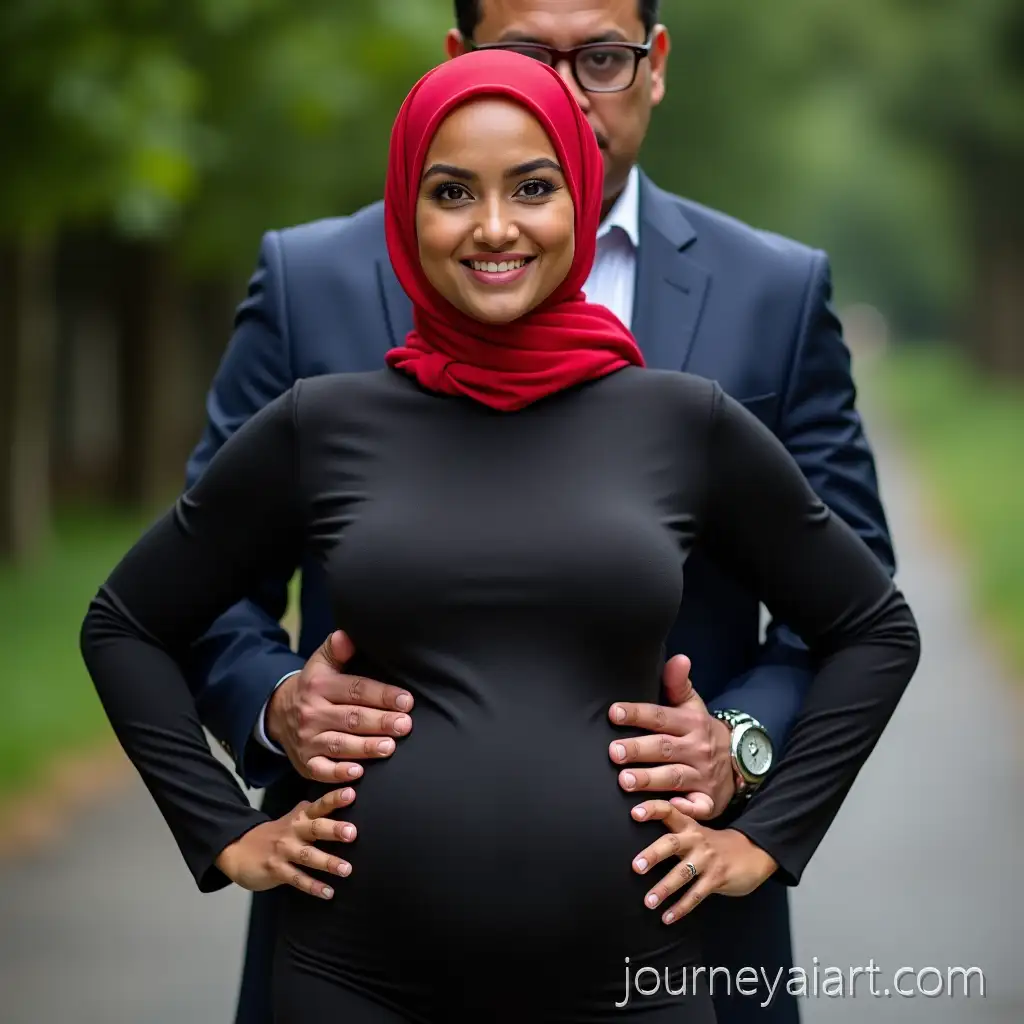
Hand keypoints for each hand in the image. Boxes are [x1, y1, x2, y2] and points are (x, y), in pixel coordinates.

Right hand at [215, 786, 357, 898]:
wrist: (238, 849)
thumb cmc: (277, 834)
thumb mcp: (293, 819)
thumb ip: (315, 812)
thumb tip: (344, 800)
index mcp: (300, 817)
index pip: (319, 805)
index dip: (334, 799)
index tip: (351, 793)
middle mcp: (293, 831)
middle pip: (314, 828)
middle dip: (333, 830)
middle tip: (352, 832)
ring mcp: (283, 851)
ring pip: (308, 856)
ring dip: (328, 862)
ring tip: (347, 869)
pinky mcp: (276, 870)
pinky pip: (296, 879)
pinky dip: (312, 886)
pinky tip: (328, 892)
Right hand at [266, 631, 413, 782]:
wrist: (279, 713)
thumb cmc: (313, 686)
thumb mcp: (320, 663)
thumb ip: (336, 650)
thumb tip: (347, 635)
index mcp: (319, 686)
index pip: (355, 690)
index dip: (382, 695)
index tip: (406, 700)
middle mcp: (311, 713)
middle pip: (351, 718)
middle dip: (380, 722)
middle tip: (405, 725)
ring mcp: (307, 740)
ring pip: (340, 745)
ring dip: (366, 747)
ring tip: (389, 747)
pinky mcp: (305, 763)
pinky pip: (322, 771)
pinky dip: (339, 774)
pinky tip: (358, 773)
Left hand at [607, 655, 734, 817]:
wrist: (737, 762)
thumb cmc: (699, 731)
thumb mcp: (692, 706)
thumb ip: (678, 683)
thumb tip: (679, 658)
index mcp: (691, 723)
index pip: (661, 717)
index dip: (637, 713)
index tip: (613, 712)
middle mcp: (697, 749)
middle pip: (664, 748)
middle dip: (639, 750)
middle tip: (613, 752)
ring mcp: (703, 776)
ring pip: (674, 777)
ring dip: (650, 780)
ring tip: (625, 781)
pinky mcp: (708, 801)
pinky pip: (696, 807)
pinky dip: (683, 810)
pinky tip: (663, 810)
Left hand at [630, 799, 777, 923]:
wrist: (754, 852)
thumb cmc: (715, 845)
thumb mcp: (697, 833)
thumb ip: (675, 836)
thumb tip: (644, 848)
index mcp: (689, 826)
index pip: (668, 810)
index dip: (652, 809)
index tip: (634, 813)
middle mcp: (696, 840)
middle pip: (672, 843)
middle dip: (653, 854)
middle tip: (636, 867)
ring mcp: (707, 860)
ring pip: (682, 873)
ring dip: (664, 888)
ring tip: (648, 902)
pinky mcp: (718, 878)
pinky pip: (696, 894)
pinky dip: (681, 907)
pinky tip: (667, 917)